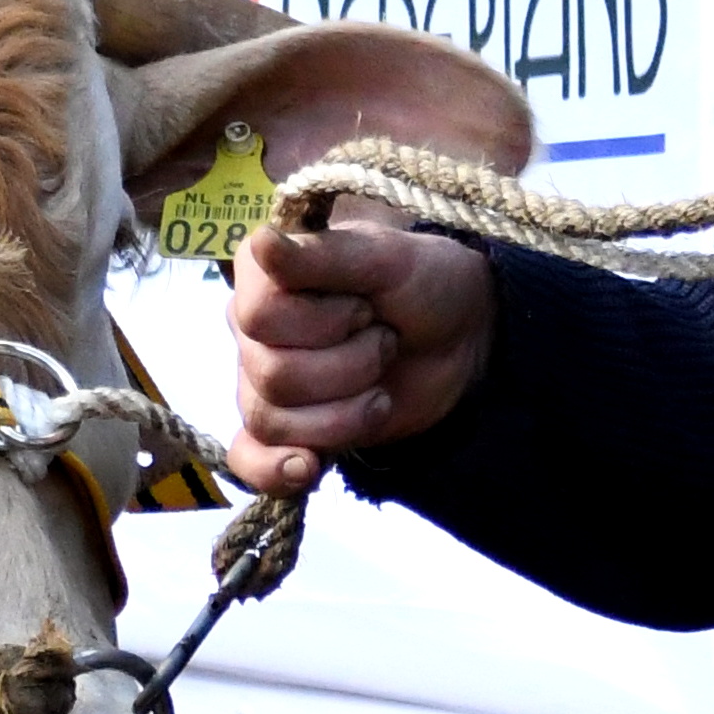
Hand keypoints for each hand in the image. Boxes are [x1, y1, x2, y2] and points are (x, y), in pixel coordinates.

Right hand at [224, 213, 493, 495]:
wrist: (463, 337)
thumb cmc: (425, 282)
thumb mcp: (388, 259)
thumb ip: (322, 255)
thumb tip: (259, 242)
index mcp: (266, 275)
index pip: (260, 316)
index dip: (323, 321)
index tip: (367, 306)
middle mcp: (253, 328)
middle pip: (271, 374)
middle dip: (350, 365)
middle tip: (384, 339)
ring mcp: (264, 380)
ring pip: (272, 420)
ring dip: (345, 410)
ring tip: (379, 383)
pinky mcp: (286, 428)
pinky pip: (250, 460)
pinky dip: (274, 470)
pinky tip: (308, 467)